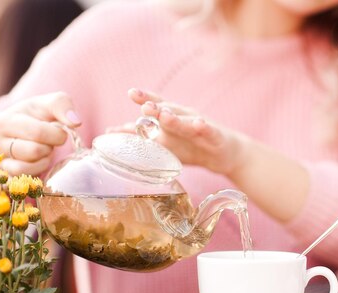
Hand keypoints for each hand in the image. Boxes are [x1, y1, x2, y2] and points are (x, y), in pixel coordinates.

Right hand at [0, 92, 80, 174]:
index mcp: (6, 120)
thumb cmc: (38, 115)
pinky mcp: (5, 171)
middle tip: (52, 140)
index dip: (57, 134)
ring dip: (45, 157)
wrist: (20, 129)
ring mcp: (0, 158)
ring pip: (28, 165)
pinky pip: (25, 176)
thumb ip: (62, 106)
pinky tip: (40, 159)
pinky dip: (38, 168)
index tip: (59, 129)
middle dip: (51, 146)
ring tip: (44, 147)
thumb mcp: (49, 104)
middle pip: (35, 151)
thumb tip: (76, 123)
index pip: (39, 132)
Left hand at [126, 88, 248, 175]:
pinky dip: (203, 127)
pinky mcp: (215, 137)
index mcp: (172, 117)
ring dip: (175, 119)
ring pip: (186, 121)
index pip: (157, 104)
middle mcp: (184, 117)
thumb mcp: (167, 141)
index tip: (132, 93)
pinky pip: (208, 131)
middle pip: (169, 110)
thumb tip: (111, 131)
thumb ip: (141, 135)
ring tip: (164, 116)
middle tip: (144, 106)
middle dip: (157, 108)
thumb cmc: (192, 146)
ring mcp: (200, 127)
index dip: (145, 98)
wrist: (226, 154)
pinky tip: (199, 123)